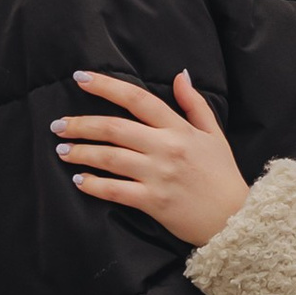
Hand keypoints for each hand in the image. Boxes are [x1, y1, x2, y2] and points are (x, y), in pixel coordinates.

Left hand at [54, 69, 251, 247]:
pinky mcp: (153, 201)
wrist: (236, 219)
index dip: (107, 86)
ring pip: (110, 158)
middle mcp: (166, 148)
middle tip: (58, 125)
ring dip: (81, 152)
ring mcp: (158, 175)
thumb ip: (195, 104)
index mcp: (179, 129)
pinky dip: (93, 185)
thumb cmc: (223, 176)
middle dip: (81, 124)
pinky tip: (79, 180)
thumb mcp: (214, 134)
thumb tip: (180, 75)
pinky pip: (115, 191)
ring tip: (61, 150)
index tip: (81, 78)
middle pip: (114, 128)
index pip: (138, 99)